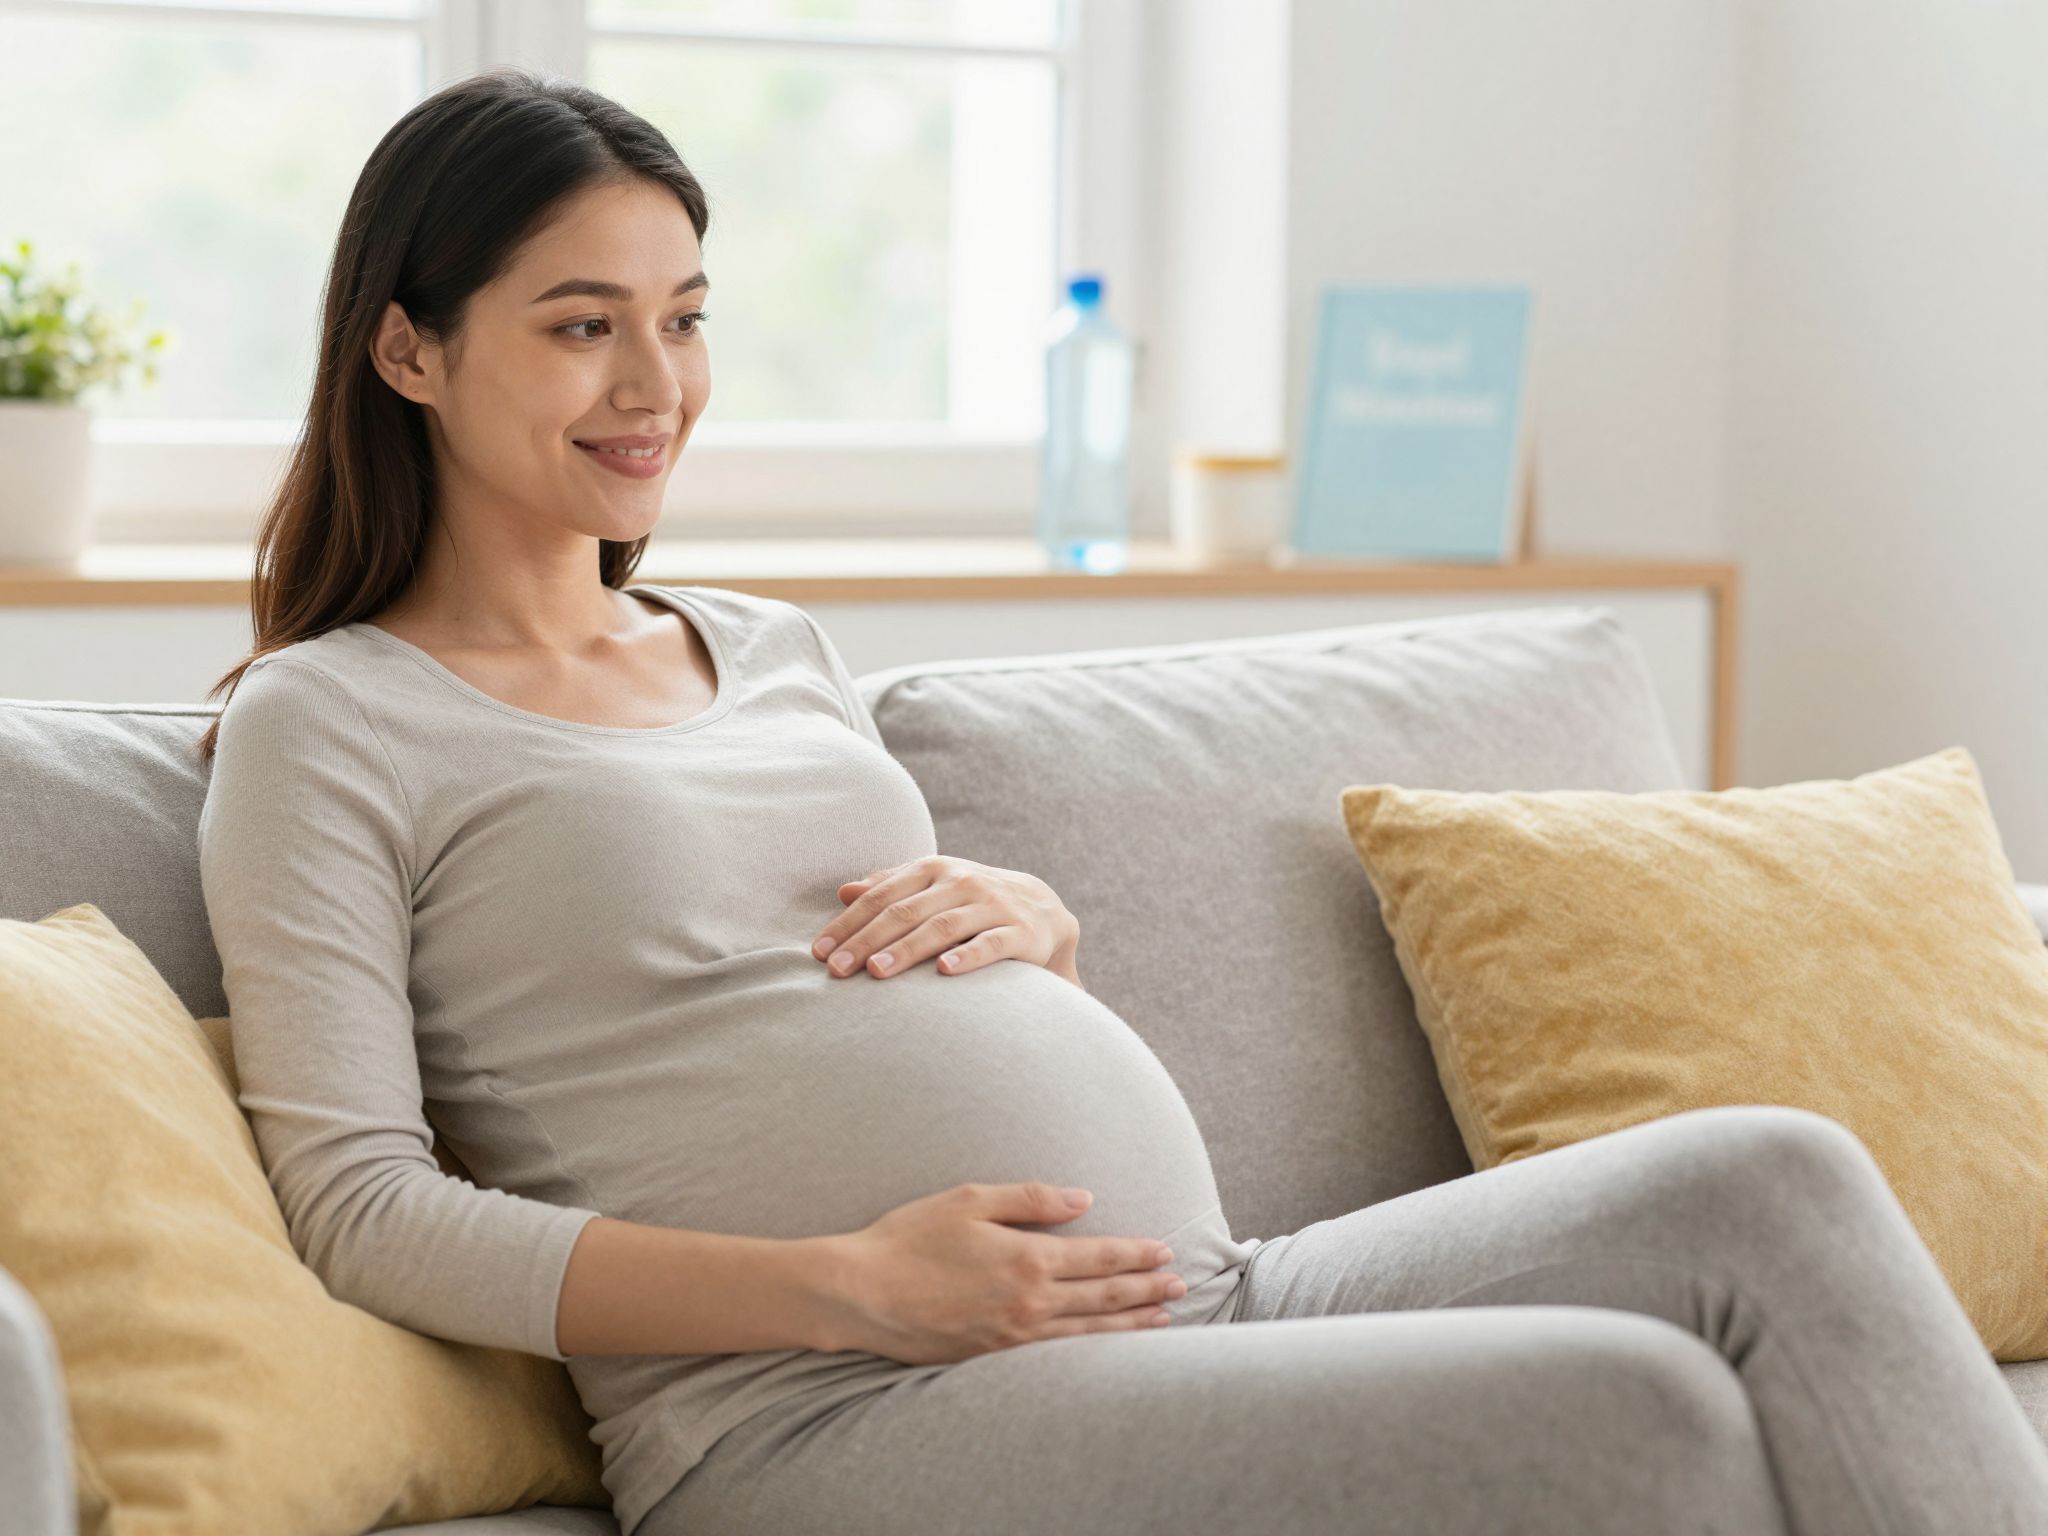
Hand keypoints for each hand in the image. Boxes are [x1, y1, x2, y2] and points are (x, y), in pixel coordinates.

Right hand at [810, 1182, 1184, 1363]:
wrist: (861, 1294)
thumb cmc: (909, 1239)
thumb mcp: (970, 1200)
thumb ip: (1030, 1199)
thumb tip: (1083, 1199)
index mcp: (1027, 1259)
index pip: (1098, 1257)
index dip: (1135, 1254)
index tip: (1164, 1251)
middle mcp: (1029, 1303)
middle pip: (1103, 1297)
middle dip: (1146, 1290)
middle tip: (1181, 1286)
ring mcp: (1013, 1337)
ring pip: (1087, 1332)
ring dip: (1130, 1324)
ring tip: (1163, 1319)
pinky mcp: (994, 1358)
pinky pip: (1058, 1356)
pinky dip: (1092, 1350)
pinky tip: (1106, 1346)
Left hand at [811, 854, 1081, 984]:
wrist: (1043, 909)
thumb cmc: (971, 901)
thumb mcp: (932, 887)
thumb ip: (890, 887)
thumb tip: (843, 891)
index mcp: (933, 869)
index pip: (881, 897)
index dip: (848, 924)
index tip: (820, 952)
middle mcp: (961, 881)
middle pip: (904, 912)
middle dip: (866, 941)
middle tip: (837, 970)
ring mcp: (992, 904)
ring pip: (942, 926)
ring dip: (907, 950)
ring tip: (877, 972)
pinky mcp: (1021, 931)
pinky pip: (991, 944)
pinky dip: (967, 955)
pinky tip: (944, 971)